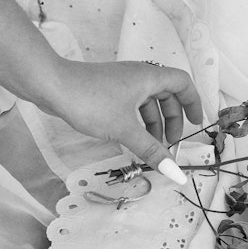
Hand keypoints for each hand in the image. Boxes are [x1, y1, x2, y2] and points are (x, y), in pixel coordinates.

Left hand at [43, 59, 203, 180]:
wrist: (51, 85)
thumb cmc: (91, 101)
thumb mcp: (125, 130)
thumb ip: (152, 151)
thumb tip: (175, 173)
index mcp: (150, 77)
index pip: (183, 83)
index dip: (193, 102)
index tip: (195, 124)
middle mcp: (139, 76)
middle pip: (166, 95)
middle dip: (171, 120)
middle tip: (169, 144)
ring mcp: (121, 82)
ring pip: (146, 102)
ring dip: (152, 124)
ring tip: (149, 147)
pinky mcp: (107, 90)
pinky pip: (131, 104)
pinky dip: (136, 121)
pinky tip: (129, 140)